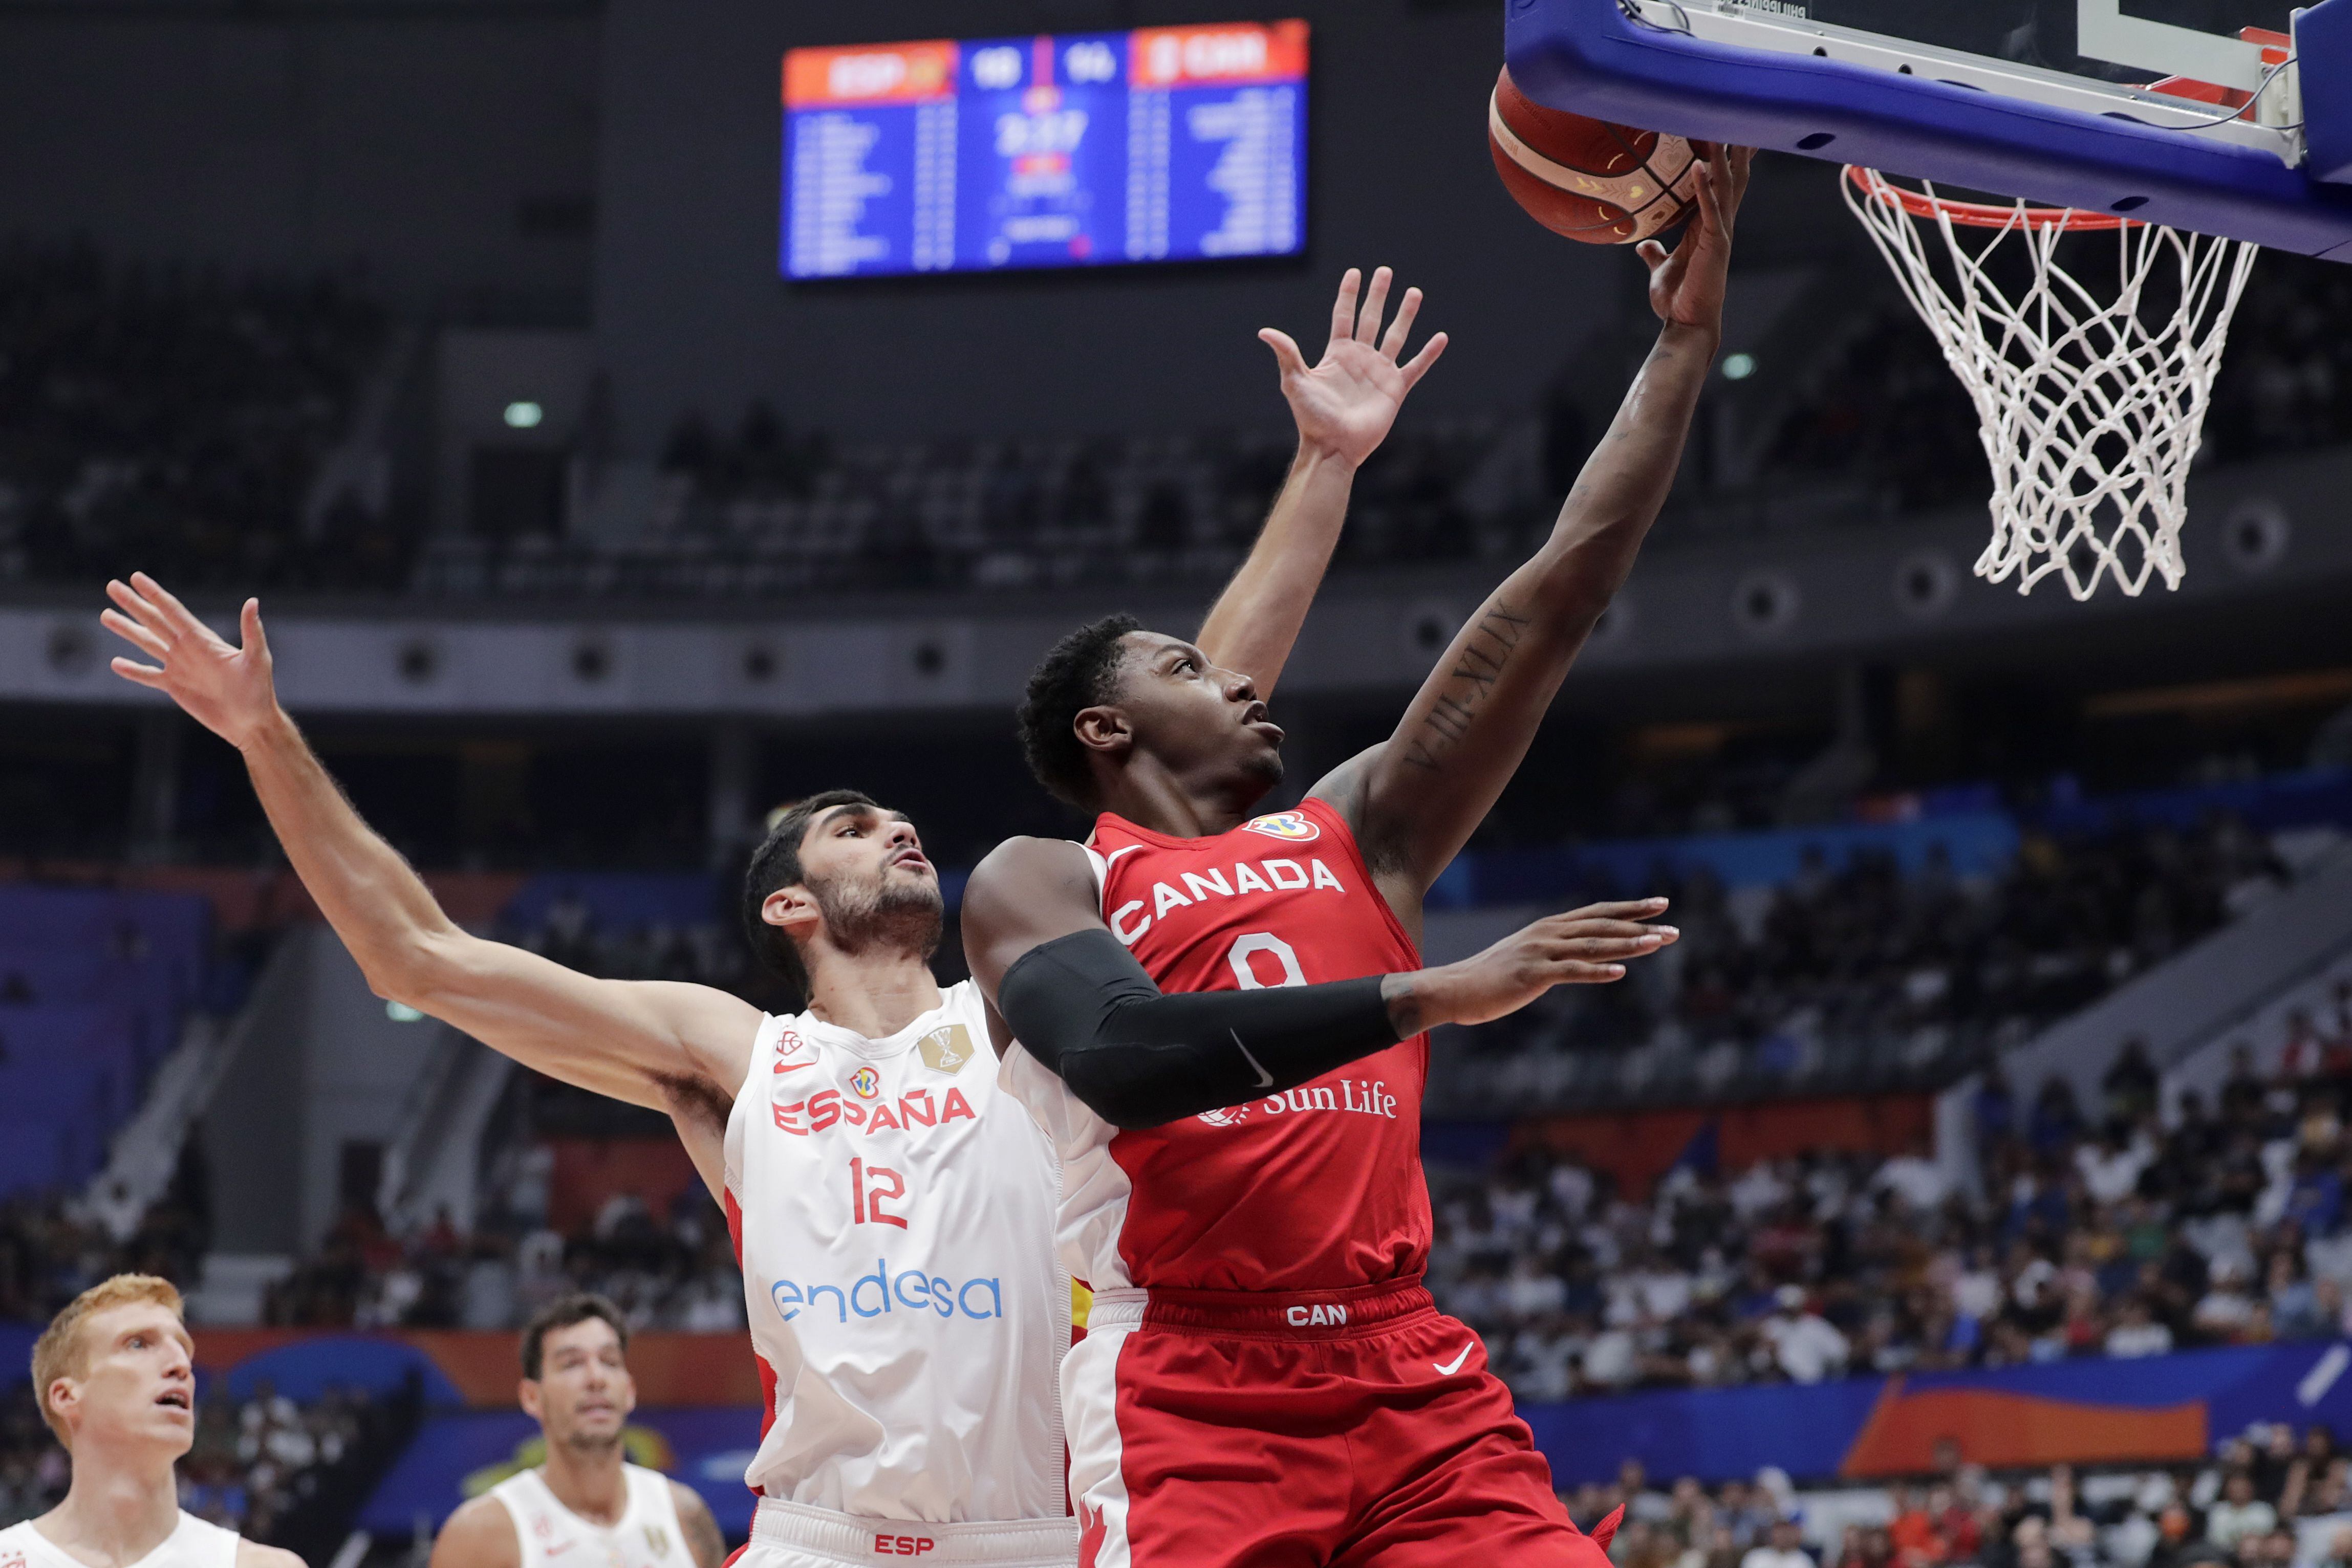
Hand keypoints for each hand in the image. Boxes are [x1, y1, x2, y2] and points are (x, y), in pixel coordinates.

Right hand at [102, 574, 281, 749]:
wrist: (252, 721)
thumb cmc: (259, 690)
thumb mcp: (257, 658)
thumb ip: (251, 631)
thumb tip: (253, 601)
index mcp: (202, 639)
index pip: (172, 611)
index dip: (154, 594)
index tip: (135, 577)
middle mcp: (187, 648)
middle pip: (154, 621)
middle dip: (133, 604)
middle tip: (111, 585)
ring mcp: (179, 667)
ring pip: (146, 643)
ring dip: (127, 629)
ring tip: (105, 615)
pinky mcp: (175, 687)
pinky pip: (148, 676)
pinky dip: (132, 670)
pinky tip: (116, 663)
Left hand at [1260, 266, 1448, 467]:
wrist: (1334, 446)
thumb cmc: (1312, 418)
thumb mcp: (1295, 382)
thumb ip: (1287, 354)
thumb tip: (1264, 331)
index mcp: (1337, 353)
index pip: (1344, 315)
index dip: (1349, 294)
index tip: (1355, 272)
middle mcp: (1360, 358)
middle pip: (1371, 318)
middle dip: (1378, 295)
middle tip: (1385, 271)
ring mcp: (1379, 372)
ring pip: (1396, 336)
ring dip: (1405, 314)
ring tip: (1414, 292)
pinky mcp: (1395, 389)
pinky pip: (1416, 367)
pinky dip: (1429, 353)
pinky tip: (1441, 337)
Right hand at [1387, 898, 1677, 1031]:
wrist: (1456, 988)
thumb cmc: (1492, 978)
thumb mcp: (1530, 958)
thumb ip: (1558, 953)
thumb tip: (1587, 958)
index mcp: (1549, 928)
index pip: (1598, 913)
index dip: (1630, 908)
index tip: (1661, 904)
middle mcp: (1548, 933)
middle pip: (1602, 925)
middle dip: (1641, 925)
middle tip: (1674, 928)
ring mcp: (1540, 952)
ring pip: (1592, 945)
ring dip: (1628, 945)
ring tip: (1658, 944)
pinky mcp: (1532, 975)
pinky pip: (1571, 972)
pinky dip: (1597, 972)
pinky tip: (1621, 973)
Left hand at [1640, 144, 1753, 336]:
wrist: (1686, 324)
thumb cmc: (1678, 299)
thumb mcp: (1661, 270)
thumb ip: (1654, 254)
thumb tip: (1643, 245)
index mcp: (1708, 226)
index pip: (1721, 185)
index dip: (1727, 159)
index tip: (1731, 132)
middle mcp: (1719, 224)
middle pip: (1732, 178)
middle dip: (1736, 148)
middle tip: (1742, 117)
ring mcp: (1720, 233)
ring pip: (1725, 186)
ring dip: (1722, 156)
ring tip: (1719, 126)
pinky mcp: (1714, 244)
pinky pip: (1709, 209)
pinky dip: (1704, 188)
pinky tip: (1699, 165)